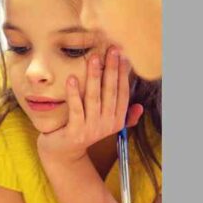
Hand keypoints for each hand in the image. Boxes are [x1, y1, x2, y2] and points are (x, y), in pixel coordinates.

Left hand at [37, 47, 142, 163]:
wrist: (63, 152)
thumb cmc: (83, 131)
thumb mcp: (105, 124)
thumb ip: (124, 117)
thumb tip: (140, 107)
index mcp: (116, 120)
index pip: (122, 93)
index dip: (123, 74)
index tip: (123, 55)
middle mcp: (106, 124)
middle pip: (110, 92)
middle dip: (112, 70)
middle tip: (111, 50)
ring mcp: (91, 129)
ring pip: (94, 98)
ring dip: (94, 77)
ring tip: (93, 58)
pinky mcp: (75, 131)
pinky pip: (76, 109)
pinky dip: (74, 94)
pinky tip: (71, 78)